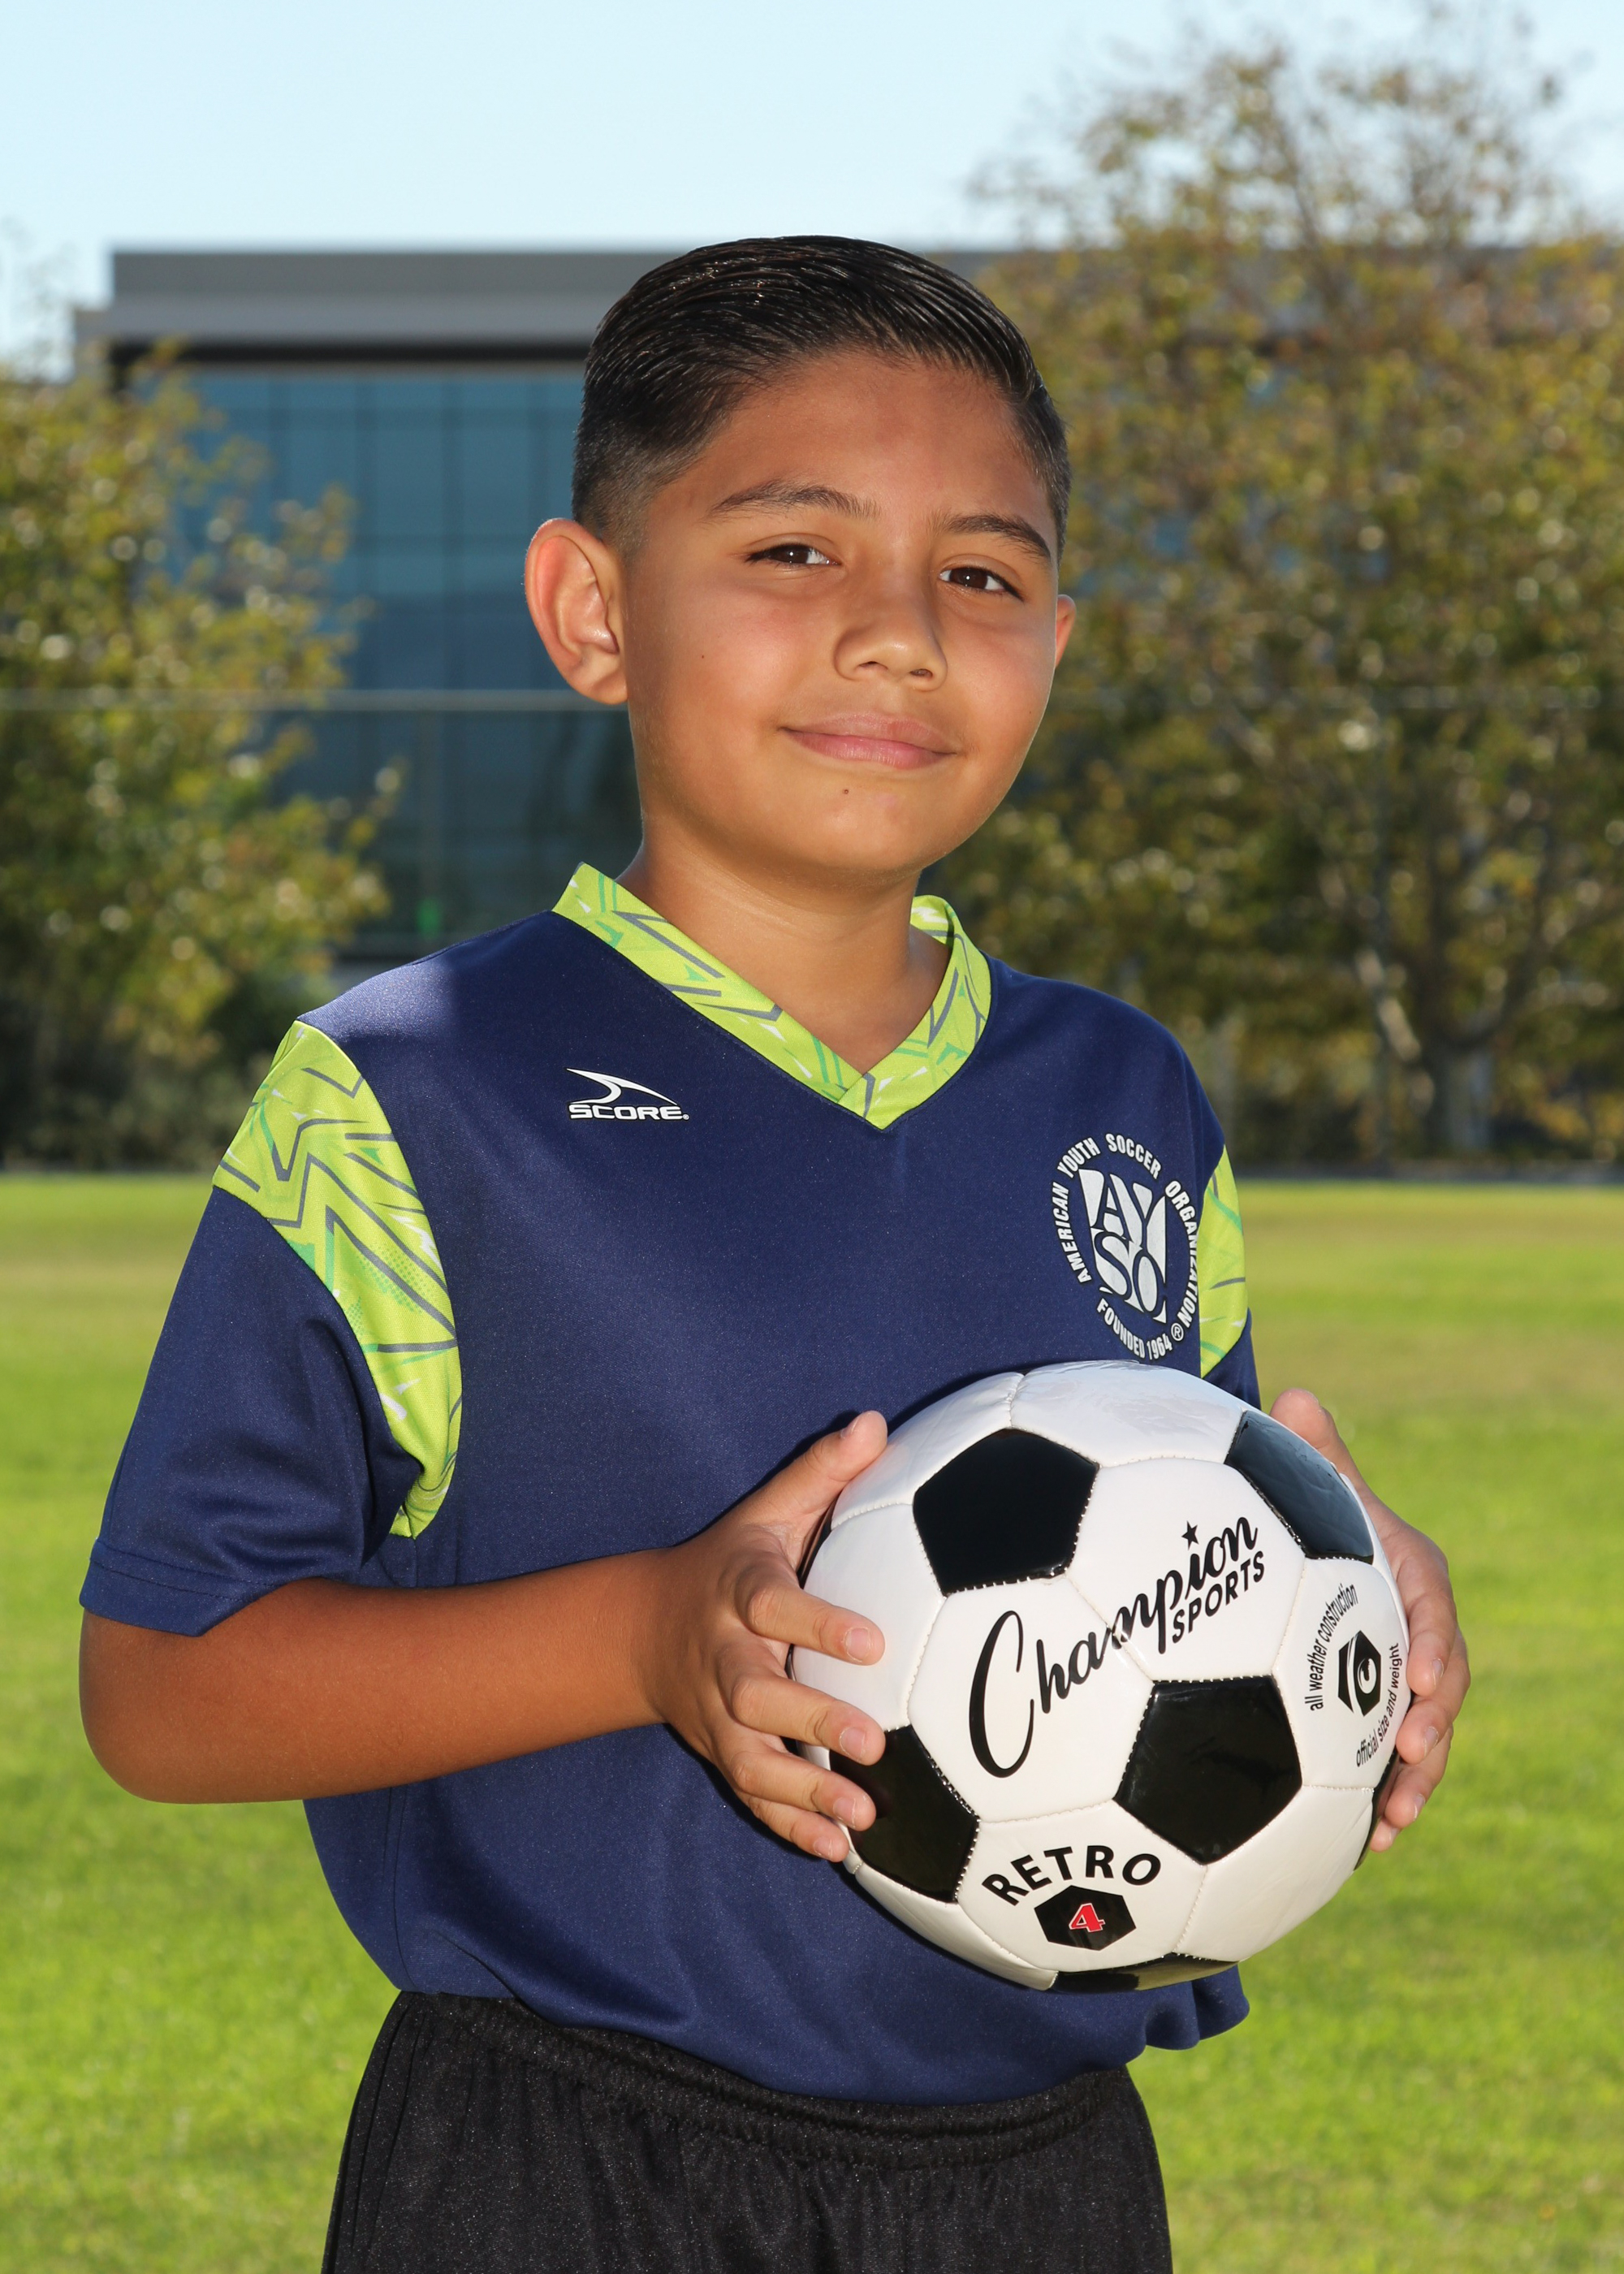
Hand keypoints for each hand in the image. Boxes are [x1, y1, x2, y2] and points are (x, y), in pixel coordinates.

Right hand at [631, 1413, 889, 1861]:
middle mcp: (723, 1658)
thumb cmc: (736, 1561)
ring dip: (805, 1791)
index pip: (773, 1603)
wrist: (647, 1628)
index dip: (817, 1623)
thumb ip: (822, 1473)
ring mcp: (717, 1715)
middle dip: (811, 1719)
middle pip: (757, 1693)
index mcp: (739, 1592)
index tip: (871, 1644)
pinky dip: (790, 1826)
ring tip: (863, 1817)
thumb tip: (875, 1423)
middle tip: (873, 1743)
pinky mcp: (722, 1754)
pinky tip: (839, 1852)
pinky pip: (752, 1799)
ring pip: (753, 1760)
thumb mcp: (769, 1511)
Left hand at [1271, 1388, 1468, 1851]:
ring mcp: (1399, 1680)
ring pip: (1425, 1734)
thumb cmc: (1305, 1510)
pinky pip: (1390, 1762)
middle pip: (1443, 1683)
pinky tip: (1360, 1849)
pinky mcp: (1374, 1717)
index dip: (1432, 1640)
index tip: (1418, 1677)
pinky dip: (1382, 1799)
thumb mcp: (1312, 1481)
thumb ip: (1311, 1448)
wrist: (1299, 1552)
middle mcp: (1415, 1631)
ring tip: (1389, 1825)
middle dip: (1436, 1725)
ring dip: (1415, 1780)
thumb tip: (1294, 1396)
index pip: (1431, 1605)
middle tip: (1410, 1756)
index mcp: (1406, 1574)